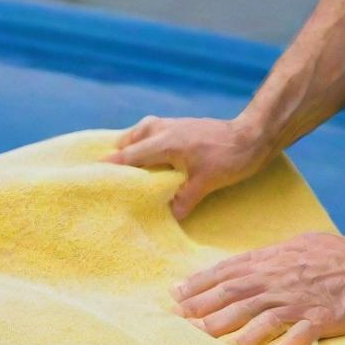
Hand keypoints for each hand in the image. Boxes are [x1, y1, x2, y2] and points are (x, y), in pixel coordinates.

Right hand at [106, 115, 268, 218]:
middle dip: (115, 158)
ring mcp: (168, 124)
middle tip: (105, 177)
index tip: (92, 178)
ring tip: (123, 170)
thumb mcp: (206, 183)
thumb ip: (183, 201)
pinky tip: (145, 159)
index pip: (128, 156)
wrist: (251, 135)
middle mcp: (161, 129)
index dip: (110, 168)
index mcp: (163, 143)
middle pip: (127, 142)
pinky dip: (141, 144)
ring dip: (129, 149)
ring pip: (137, 134)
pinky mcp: (176, 126)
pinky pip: (148, 133)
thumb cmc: (230, 158)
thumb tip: (167, 220)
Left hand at [171, 232, 344, 344]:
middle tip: (177, 321)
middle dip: (201, 308)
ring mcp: (300, 299)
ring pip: (255, 316)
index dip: (199, 283)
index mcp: (274, 260)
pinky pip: (297, 336)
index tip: (175, 295)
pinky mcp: (322, 318)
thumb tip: (251, 263)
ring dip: (228, 330)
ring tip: (203, 341)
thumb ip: (274, 257)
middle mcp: (280, 278)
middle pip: (232, 294)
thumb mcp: (302, 246)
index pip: (228, 271)